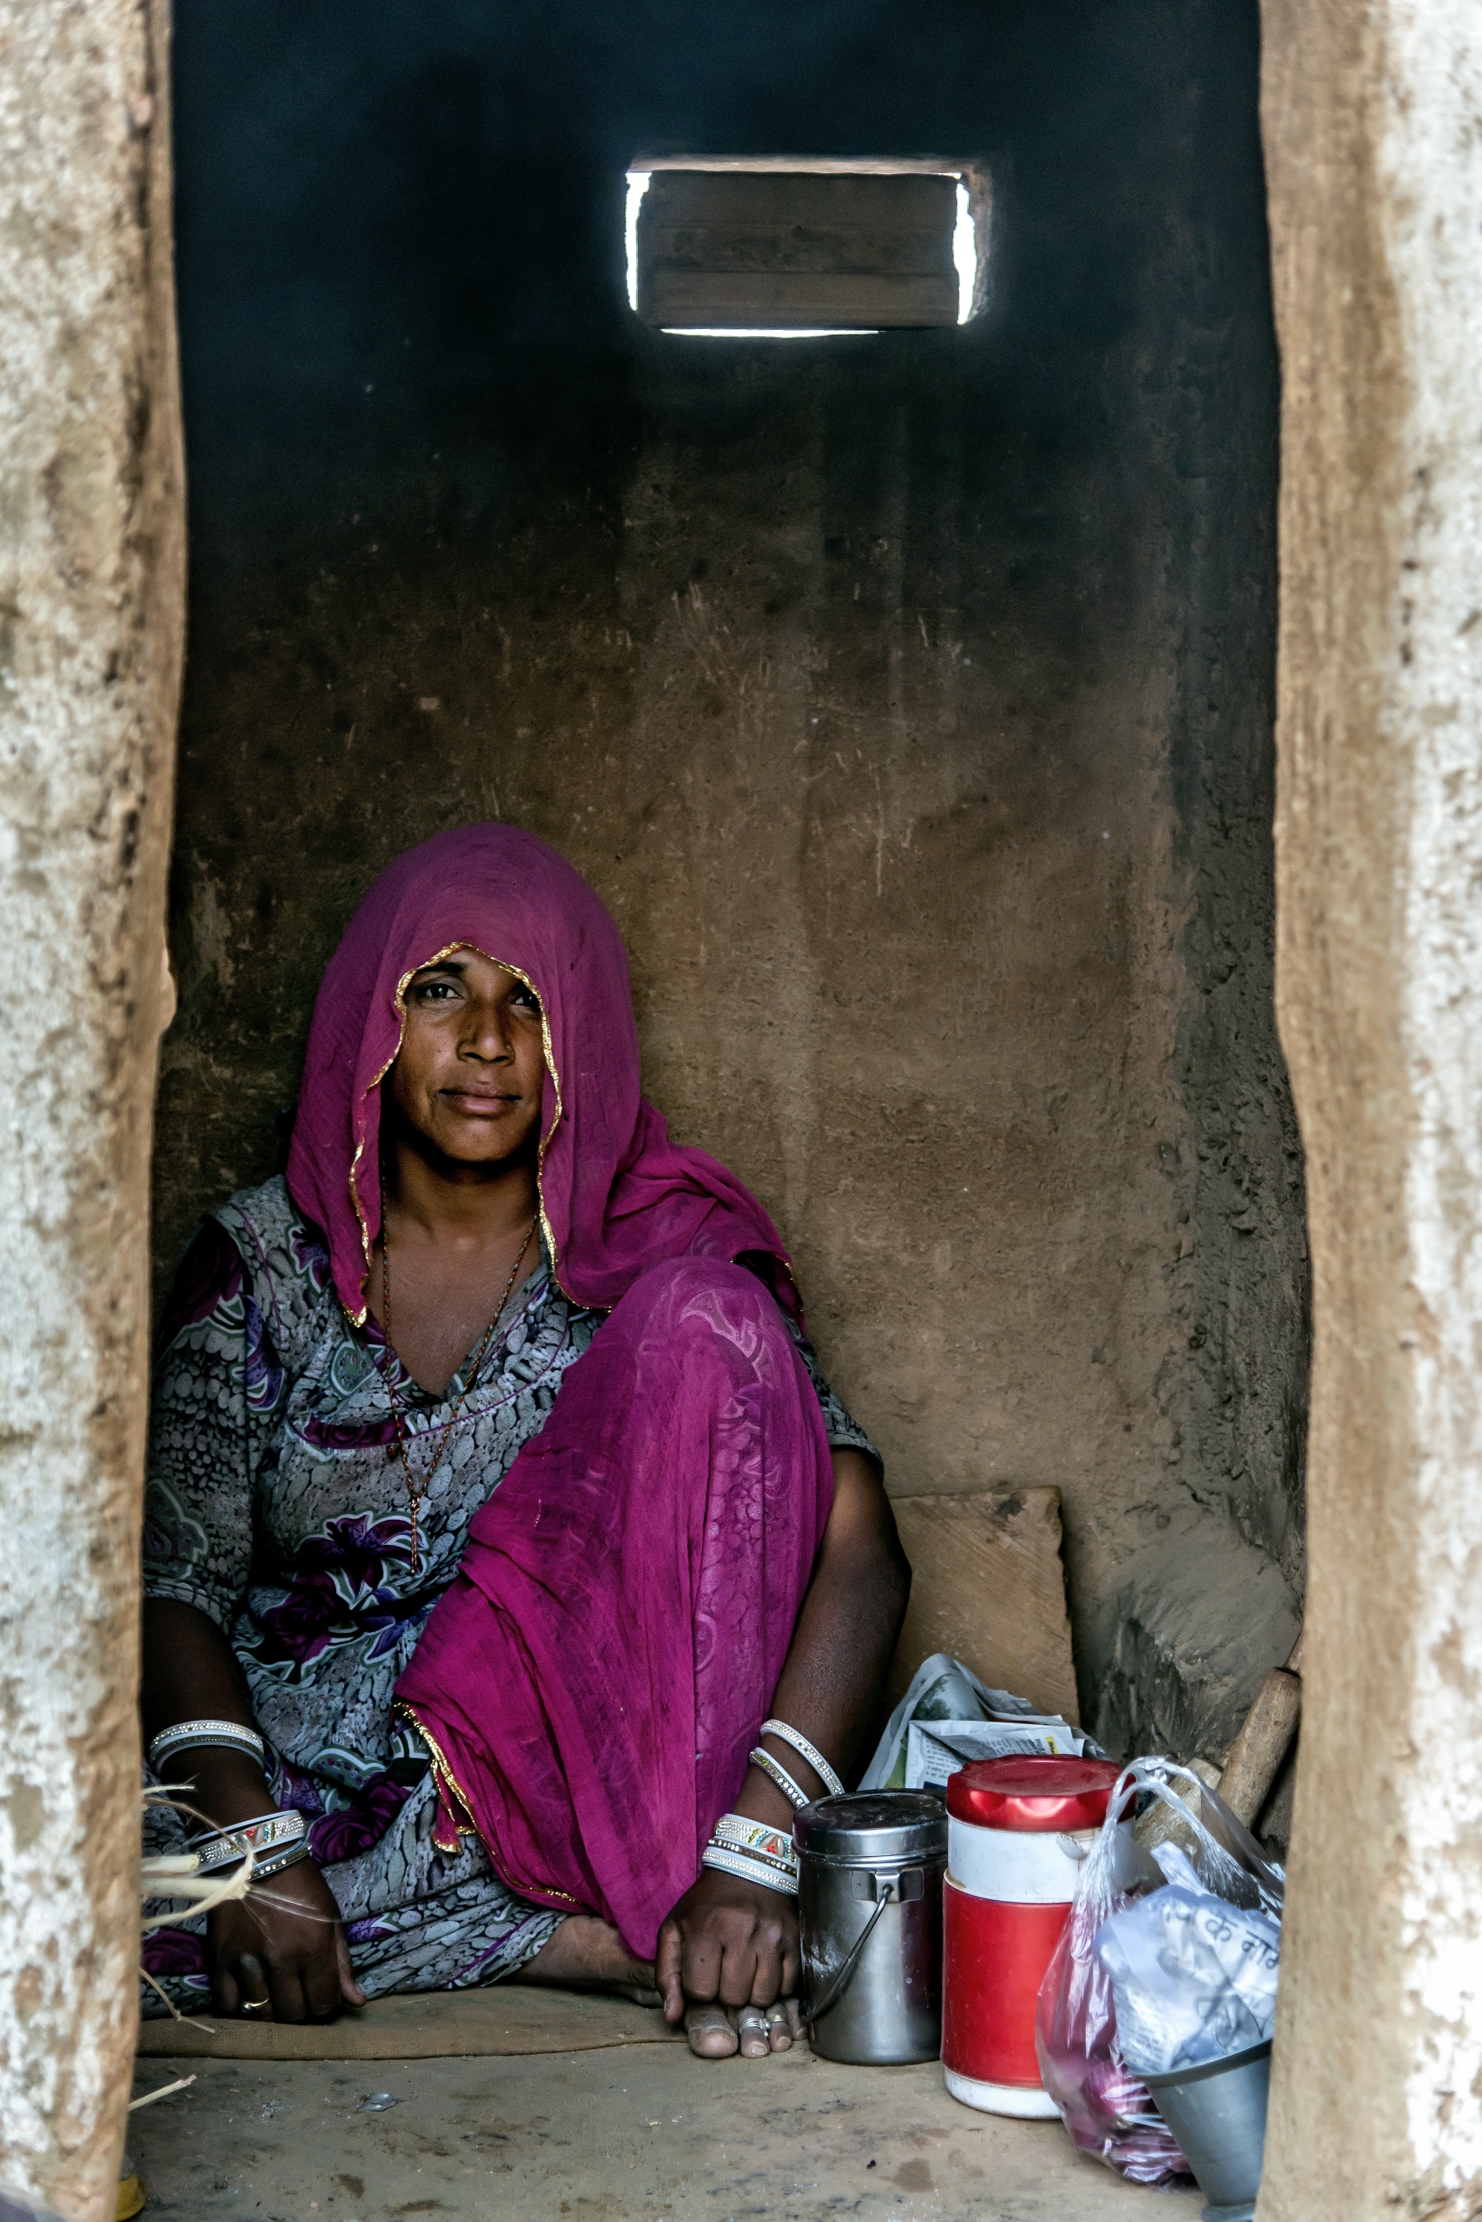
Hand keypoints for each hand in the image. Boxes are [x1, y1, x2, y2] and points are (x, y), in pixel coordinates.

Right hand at [207, 1854, 365, 2022]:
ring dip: (271, 2010)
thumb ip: (341, 1963)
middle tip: (299, 1994)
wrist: (257, 1856)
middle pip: (293, 2014)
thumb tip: (356, 2002)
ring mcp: (247, 1962)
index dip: (326, 2007)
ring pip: (262, 2013)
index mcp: (313, 1947)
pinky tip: (249, 1993)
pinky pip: (228, 2004)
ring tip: (275, 1994)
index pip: (324, 2004)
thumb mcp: (331, 1917)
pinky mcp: (219, 1959)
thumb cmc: (301, 1885)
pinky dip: (239, 2006)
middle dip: (301, 2010)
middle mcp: (281, 1959)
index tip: (321, 1996)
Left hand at [655, 1869, 799, 2038]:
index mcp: (706, 1928)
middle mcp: (742, 1931)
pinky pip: (787, 1987)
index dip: (698, 1988)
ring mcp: (772, 1936)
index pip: (700, 1991)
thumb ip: (667, 1974)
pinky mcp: (795, 1940)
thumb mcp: (674, 1930)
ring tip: (744, 1971)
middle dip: (725, 1991)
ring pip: (762, 1997)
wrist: (748, 1871)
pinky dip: (775, 1986)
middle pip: (733, 1997)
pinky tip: (764, 1969)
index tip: (701, 1972)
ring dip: (751, 1992)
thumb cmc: (706, 1907)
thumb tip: (673, 2017)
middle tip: (724, 1970)